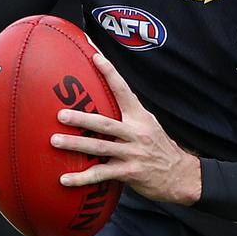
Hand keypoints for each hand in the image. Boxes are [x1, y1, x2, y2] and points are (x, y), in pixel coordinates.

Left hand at [51, 54, 201, 205]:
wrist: (181, 175)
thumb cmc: (159, 148)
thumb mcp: (149, 126)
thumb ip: (129, 116)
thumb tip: (104, 104)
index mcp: (140, 117)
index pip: (123, 90)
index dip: (110, 73)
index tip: (95, 56)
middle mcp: (136, 132)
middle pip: (105, 123)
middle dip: (81, 118)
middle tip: (60, 114)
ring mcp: (133, 153)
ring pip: (99, 147)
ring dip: (75, 145)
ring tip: (54, 141)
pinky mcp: (130, 172)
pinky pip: (102, 174)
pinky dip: (82, 178)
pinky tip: (64, 179)